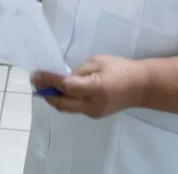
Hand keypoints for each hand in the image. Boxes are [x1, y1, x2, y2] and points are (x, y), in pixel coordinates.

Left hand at [31, 55, 149, 118]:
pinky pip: (75, 108)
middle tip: (35, 82)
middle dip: (46, 93)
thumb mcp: (97, 62)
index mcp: (96, 88)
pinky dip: (65, 100)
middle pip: (62, 104)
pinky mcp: (95, 115)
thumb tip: (62, 79)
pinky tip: (60, 91)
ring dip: (54, 98)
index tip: (36, 74)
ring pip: (67, 108)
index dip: (49, 81)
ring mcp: (94, 113)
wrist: (141, 87)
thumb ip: (78, 71)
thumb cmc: (120, 68)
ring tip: (44, 85)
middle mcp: (93, 104)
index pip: (66, 86)